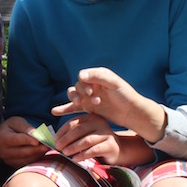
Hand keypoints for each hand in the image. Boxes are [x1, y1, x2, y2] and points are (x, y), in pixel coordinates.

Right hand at [0, 116, 48, 167]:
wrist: (6, 135)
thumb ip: (25, 127)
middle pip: (22, 152)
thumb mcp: (17, 121)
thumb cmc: (12, 127)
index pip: (16, 140)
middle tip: (47, 145)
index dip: (27, 140)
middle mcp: (3, 152)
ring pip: (26, 159)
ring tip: (47, 148)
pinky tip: (42, 152)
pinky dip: (36, 158)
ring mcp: (8, 160)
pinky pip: (28, 163)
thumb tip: (34, 133)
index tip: (38, 140)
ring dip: (38, 154)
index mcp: (1, 138)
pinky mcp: (15, 165)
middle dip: (36, 149)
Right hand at [52, 67, 166, 143]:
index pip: (83, 77)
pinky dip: (64, 109)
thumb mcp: (113, 83)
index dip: (84, 85)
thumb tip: (80, 74)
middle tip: (93, 101)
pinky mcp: (88, 107)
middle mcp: (92, 85)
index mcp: (98, 76)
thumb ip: (97, 76)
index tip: (91, 93)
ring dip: (74, 100)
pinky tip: (54, 111)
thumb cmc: (125, 95)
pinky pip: (73, 107)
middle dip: (81, 93)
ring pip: (73, 95)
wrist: (132, 112)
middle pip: (77, 86)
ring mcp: (89, 96)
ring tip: (80, 104)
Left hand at [53, 113, 122, 163]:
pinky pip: (94, 150)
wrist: (116, 151)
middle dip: (66, 139)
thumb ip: (73, 134)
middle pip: (79, 130)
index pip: (73, 122)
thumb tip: (54, 140)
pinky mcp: (110, 145)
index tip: (54, 140)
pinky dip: (83, 155)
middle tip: (57, 147)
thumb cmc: (95, 143)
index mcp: (90, 117)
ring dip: (73, 147)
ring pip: (86, 140)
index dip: (62, 131)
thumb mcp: (84, 135)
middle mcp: (99, 122)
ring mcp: (106, 133)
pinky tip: (76, 159)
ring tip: (65, 153)